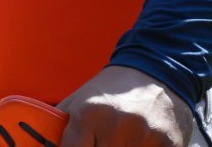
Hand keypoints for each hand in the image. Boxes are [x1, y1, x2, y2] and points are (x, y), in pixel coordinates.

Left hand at [57, 65, 197, 146]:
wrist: (158, 73)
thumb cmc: (113, 90)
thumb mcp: (80, 99)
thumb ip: (59, 123)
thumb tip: (43, 142)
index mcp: (88, 114)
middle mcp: (116, 125)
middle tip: (102, 140)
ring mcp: (145, 137)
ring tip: (121, 139)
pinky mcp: (169, 145)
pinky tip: (141, 143)